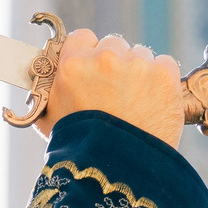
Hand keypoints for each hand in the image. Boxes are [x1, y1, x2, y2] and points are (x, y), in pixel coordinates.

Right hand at [37, 29, 186, 147]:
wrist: (118, 170)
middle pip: (113, 45)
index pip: (82, 37)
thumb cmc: (79, 148)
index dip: (88, 52)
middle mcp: (105, 58)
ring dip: (139, 73)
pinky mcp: (165, 74)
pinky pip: (165, 65)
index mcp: (73, 64)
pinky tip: (153, 103)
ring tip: (135, 105)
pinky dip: (162, 81)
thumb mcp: (50, 117)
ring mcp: (138, 65)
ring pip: (140, 55)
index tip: (93, 68)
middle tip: (115, 92)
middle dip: (115, 64)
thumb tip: (42, 76)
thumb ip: (48, 90)